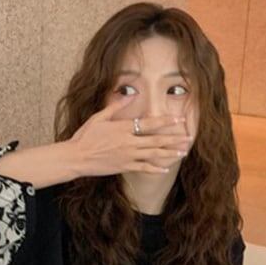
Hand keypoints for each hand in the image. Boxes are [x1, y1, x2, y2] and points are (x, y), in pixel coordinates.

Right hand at [69, 96, 193, 176]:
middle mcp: (129, 142)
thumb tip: (130, 96)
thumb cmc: (85, 136)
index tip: (179, 119)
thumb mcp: (99, 117)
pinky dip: (155, 168)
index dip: (166, 121)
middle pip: (157, 140)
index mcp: (123, 128)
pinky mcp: (125, 167)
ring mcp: (128, 156)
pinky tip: (166, 168)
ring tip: (183, 152)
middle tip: (188, 138)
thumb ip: (116, 107)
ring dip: (170, 153)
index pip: (150, 123)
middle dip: (174, 139)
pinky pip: (144, 168)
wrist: (77, 157)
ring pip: (154, 154)